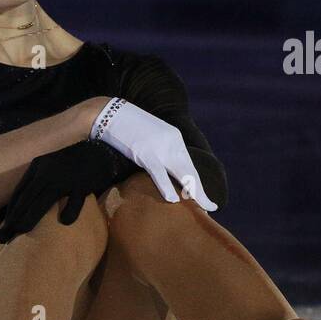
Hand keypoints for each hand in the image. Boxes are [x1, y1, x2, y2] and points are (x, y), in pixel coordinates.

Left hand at [0, 140, 123, 242]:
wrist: (102, 150)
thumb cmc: (74, 163)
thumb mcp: (51, 167)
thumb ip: (40, 182)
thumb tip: (26, 205)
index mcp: (38, 166)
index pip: (19, 192)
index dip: (11, 210)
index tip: (6, 226)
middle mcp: (47, 171)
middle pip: (26, 199)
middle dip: (13, 219)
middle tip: (3, 237)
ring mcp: (65, 177)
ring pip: (43, 201)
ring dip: (30, 218)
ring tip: (20, 232)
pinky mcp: (83, 183)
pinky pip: (74, 201)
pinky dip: (69, 212)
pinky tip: (65, 223)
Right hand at [93, 100, 218, 209]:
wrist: (110, 113)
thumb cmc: (127, 127)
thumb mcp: (150, 136)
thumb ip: (161, 149)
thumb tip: (165, 169)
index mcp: (174, 137)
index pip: (189, 165)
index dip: (197, 182)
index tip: (203, 197)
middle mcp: (172, 142)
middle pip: (190, 171)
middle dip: (201, 191)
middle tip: (210, 207)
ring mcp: (159, 147)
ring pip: (180, 172)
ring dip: (192, 191)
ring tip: (201, 206)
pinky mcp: (144, 152)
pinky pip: (158, 173)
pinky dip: (166, 186)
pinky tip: (173, 199)